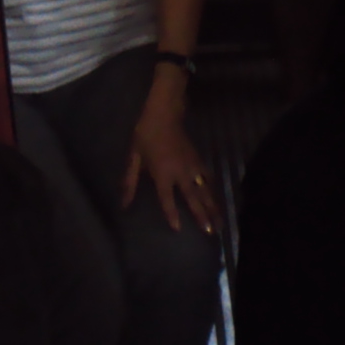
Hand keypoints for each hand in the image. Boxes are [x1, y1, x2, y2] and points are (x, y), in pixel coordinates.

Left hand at [120, 68, 217, 235]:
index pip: (167, 198)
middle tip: (211, 231)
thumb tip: (124, 204)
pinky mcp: (198, 159)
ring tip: (220, 221)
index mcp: (162, 173)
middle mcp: (180, 172)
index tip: (178, 229)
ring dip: (213, 206)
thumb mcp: (134, 157)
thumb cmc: (145, 135)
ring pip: (205, 189)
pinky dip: (212, 188)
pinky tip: (217, 197)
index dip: (171, 214)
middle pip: (193, 197)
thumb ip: (130, 182)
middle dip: (202, 215)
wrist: (164, 113)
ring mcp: (192, 166)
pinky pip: (207, 177)